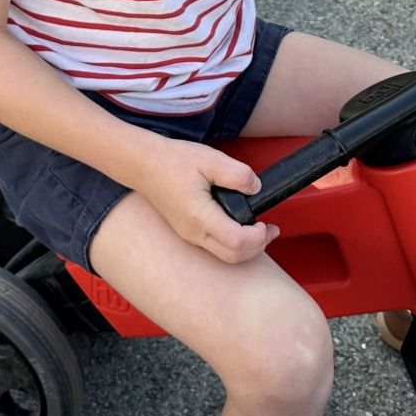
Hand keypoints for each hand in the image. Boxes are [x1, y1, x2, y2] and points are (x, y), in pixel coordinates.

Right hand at [134, 137, 276, 265]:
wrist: (143, 165)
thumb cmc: (173, 161)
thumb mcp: (210, 159)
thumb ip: (237, 174)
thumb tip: (256, 187)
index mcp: (199, 216)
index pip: (237, 241)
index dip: (258, 237)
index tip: (268, 223)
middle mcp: (193, 232)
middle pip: (233, 256)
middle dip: (258, 247)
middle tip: (271, 230)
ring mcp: (189, 235)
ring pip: (224, 256)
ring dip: (247, 248)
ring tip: (261, 231)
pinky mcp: (188, 232)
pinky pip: (215, 247)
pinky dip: (234, 243)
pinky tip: (241, 227)